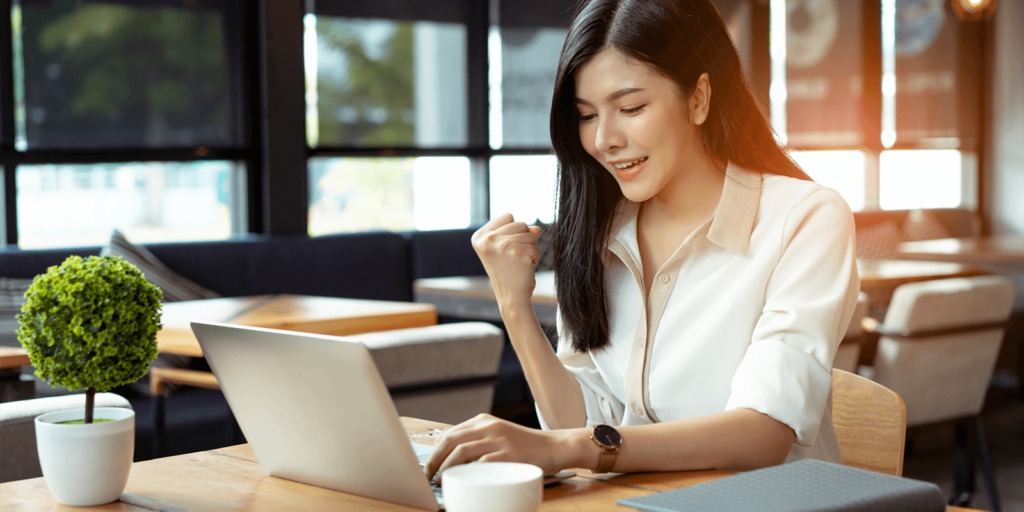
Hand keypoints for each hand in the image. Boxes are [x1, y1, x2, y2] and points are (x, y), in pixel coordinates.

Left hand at [424, 414, 573, 481]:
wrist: (554, 446)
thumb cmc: (525, 446)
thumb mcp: (499, 434)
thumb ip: (478, 440)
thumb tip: (451, 458)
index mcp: (483, 420)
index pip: (449, 433)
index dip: (435, 451)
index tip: (429, 465)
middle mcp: (489, 426)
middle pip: (450, 440)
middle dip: (434, 460)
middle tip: (429, 476)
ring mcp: (498, 440)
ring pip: (460, 452)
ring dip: (446, 468)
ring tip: (442, 481)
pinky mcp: (508, 455)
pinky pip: (480, 464)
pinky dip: (467, 474)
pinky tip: (463, 482)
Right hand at [471, 214, 541, 308]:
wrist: (511, 298)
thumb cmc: (508, 272)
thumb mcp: (506, 248)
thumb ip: (519, 232)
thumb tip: (537, 229)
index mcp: (479, 237)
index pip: (508, 216)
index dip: (512, 231)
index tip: (504, 249)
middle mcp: (487, 240)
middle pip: (520, 223)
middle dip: (523, 239)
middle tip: (513, 258)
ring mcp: (502, 246)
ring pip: (531, 234)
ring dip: (530, 249)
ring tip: (518, 263)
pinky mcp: (518, 253)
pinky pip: (536, 246)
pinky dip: (535, 257)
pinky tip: (524, 268)